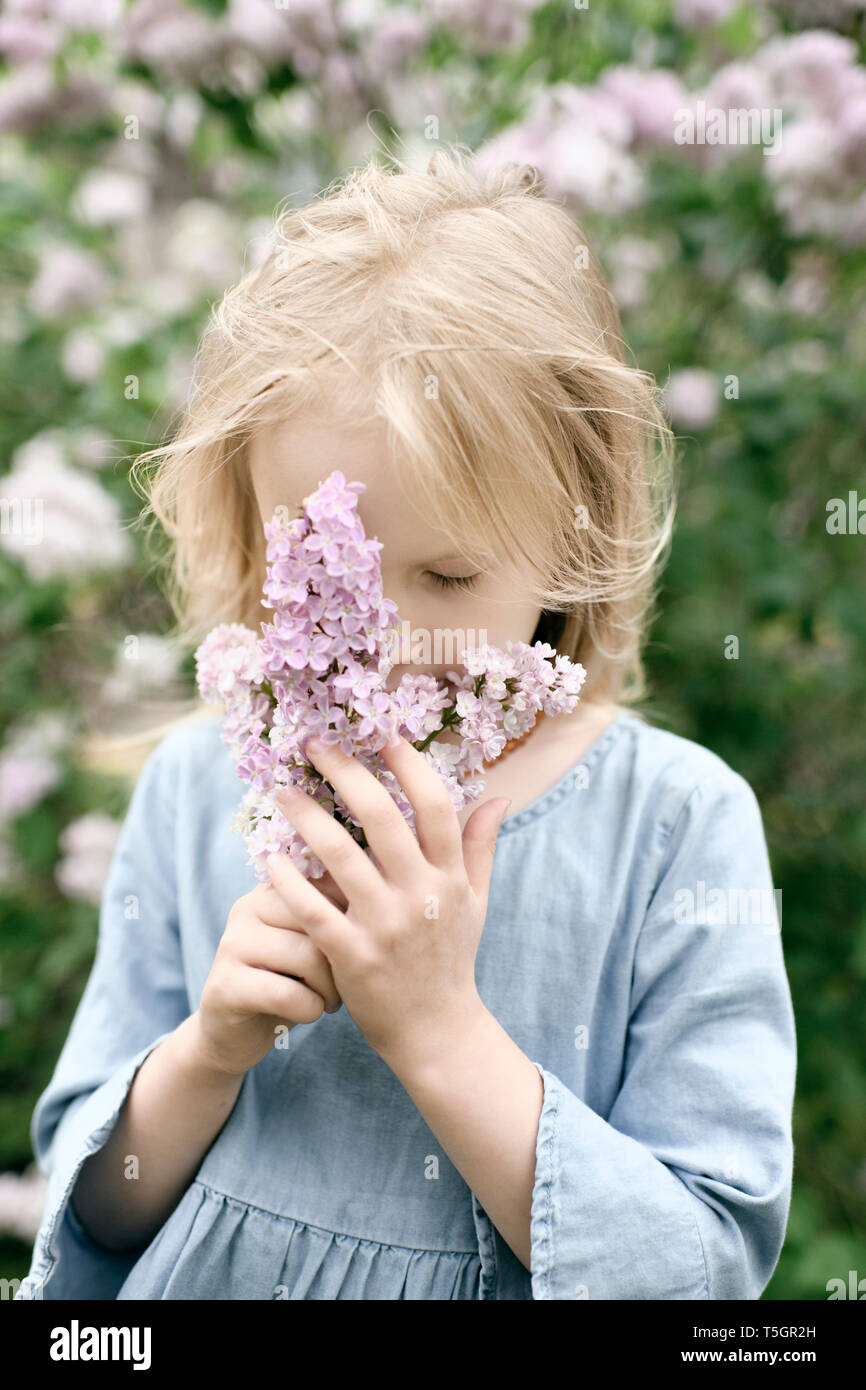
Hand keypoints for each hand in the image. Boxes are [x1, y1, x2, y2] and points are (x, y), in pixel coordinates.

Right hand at [195, 879, 343, 1077]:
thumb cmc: (290, 980)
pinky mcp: (225, 984)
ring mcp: (232, 944)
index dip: (352, 919)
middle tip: (346, 981)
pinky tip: (308, 1012)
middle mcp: (248, 906)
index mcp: (273, 887)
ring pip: (307, 957)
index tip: (358, 944)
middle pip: (321, 919)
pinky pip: (286, 993)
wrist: (238, 1032)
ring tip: (329, 1000)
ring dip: (330, 988)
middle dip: (344, 957)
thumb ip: (333, 910)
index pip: (328, 885)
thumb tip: (379, 884)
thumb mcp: (313, 941)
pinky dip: (309, 1009)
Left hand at [266, 733, 509, 1070]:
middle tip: (315, 745)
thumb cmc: (451, 959)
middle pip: (381, 817)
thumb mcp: (475, 902)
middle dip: (345, 773)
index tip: (383, 736)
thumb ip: (480, 847)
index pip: (434, 806)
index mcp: (450, 876)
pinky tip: (270, 857)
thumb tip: (498, 797)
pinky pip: (312, 909)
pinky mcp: (351, 955)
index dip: (410, 766)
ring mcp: (384, 925)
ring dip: (305, 817)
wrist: (437, 1031)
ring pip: (338, 856)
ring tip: (282, 792)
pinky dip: (288, 880)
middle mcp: (419, 894)